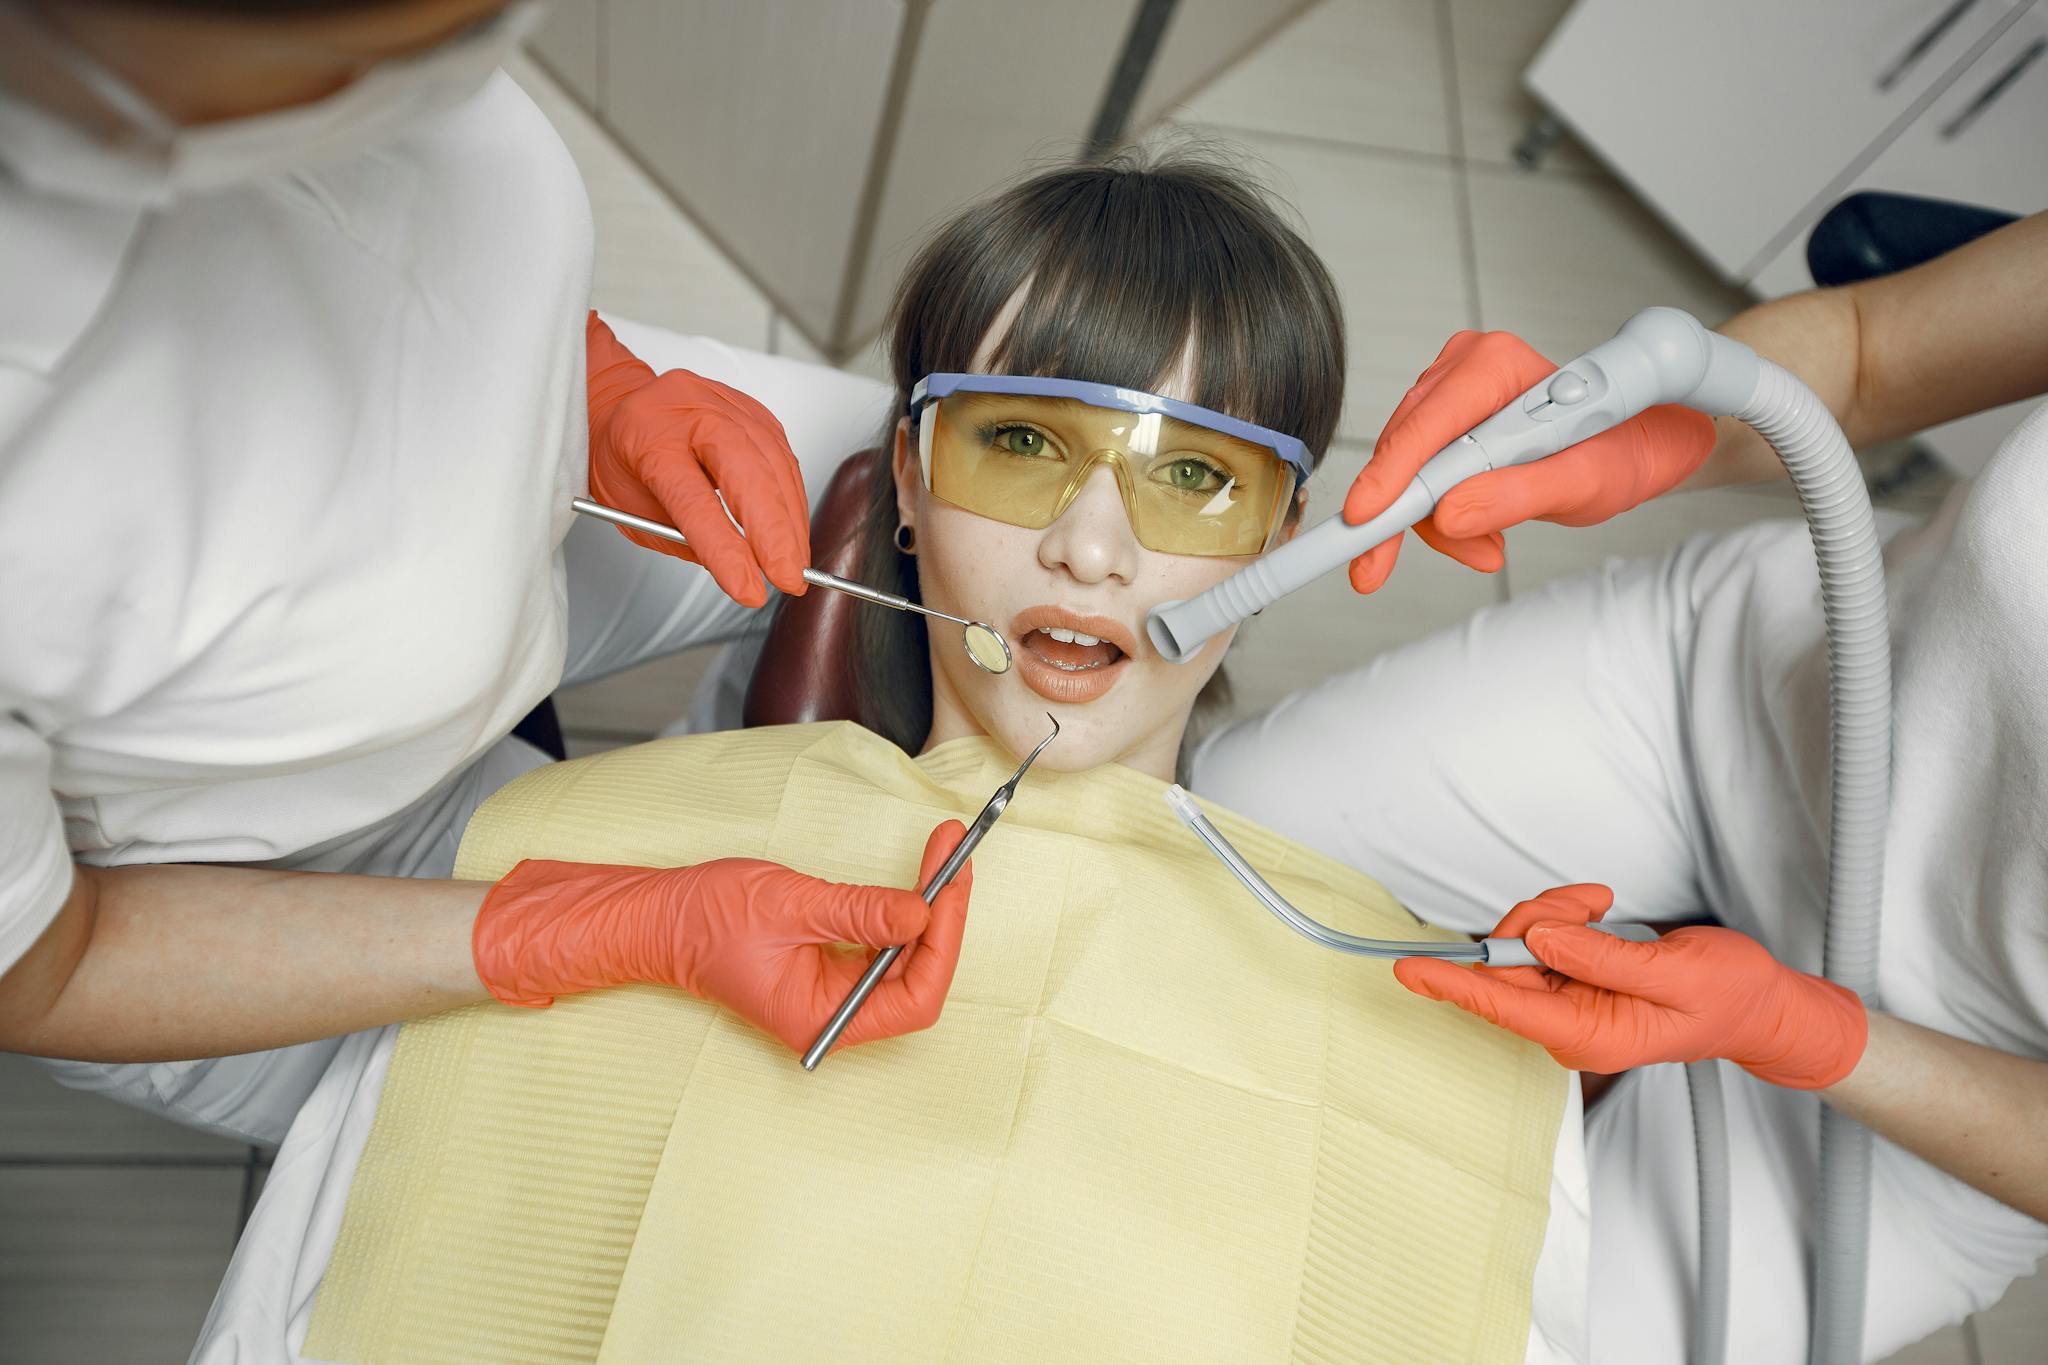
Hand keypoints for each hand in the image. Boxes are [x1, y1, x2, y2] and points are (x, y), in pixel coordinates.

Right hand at [472, 821, 971, 1054]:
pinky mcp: (832, 969)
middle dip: (943, 913)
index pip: (915, 997)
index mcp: (823, 1020)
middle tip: (955, 853)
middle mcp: (837, 1016)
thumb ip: (858, 913)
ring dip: (930, 905)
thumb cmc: (710, 919)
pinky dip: (904, 907)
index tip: (951, 884)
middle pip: (919, 975)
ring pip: (908, 957)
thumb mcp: (789, 906)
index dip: (943, 941)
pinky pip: (885, 944)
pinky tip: (919, 874)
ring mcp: (837, 994)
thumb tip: (920, 914)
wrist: (663, 918)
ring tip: (945, 852)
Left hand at [585, 312, 810, 606]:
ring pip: (776, 468)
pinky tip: (793, 533)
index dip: (725, 549)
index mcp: (650, 436)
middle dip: (775, 534)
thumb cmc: (624, 457)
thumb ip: (681, 538)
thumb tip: (737, 568)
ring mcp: (731, 408)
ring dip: (790, 524)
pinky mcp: (758, 416)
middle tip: (787, 578)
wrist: (626, 405)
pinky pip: (786, 462)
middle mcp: (694, 412)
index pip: (694, 499)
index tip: (748, 588)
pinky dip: (792, 503)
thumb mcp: (631, 508)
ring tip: (793, 566)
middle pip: (748, 474)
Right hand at [1344, 331, 1714, 592]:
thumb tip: (1451, 515)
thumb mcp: (1584, 483)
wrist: (1639, 446)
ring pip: (1408, 468)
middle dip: (1414, 514)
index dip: (1390, 477)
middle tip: (1388, 567)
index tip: (1364, 520)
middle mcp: (1468, 367)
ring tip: (1485, 545)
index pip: (1427, 425)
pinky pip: (1420, 472)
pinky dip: (1440, 511)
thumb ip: (1516, 496)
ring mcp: (1453, 390)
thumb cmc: (1620, 451)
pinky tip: (1475, 529)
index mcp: (1498, 366)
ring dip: (1435, 519)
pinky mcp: (1448, 416)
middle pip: (1407, 451)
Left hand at [1392, 884, 1866, 1088]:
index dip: (1452, 983)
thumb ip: (1603, 958)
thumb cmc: (1727, 997)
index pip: (1503, 1007)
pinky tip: (1596, 910)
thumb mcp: (1674, 972)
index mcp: (1588, 1035)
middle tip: (1588, 903)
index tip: (1408, 969)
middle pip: (1506, 963)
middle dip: (1535, 920)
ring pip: (1521, 944)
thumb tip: (1541, 939)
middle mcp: (1566, 1024)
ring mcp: (1565, 1004)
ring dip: (1554, 912)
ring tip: (1600, 906)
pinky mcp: (1569, 981)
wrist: (1757, 1003)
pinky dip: (1563, 915)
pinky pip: (1539, 940)